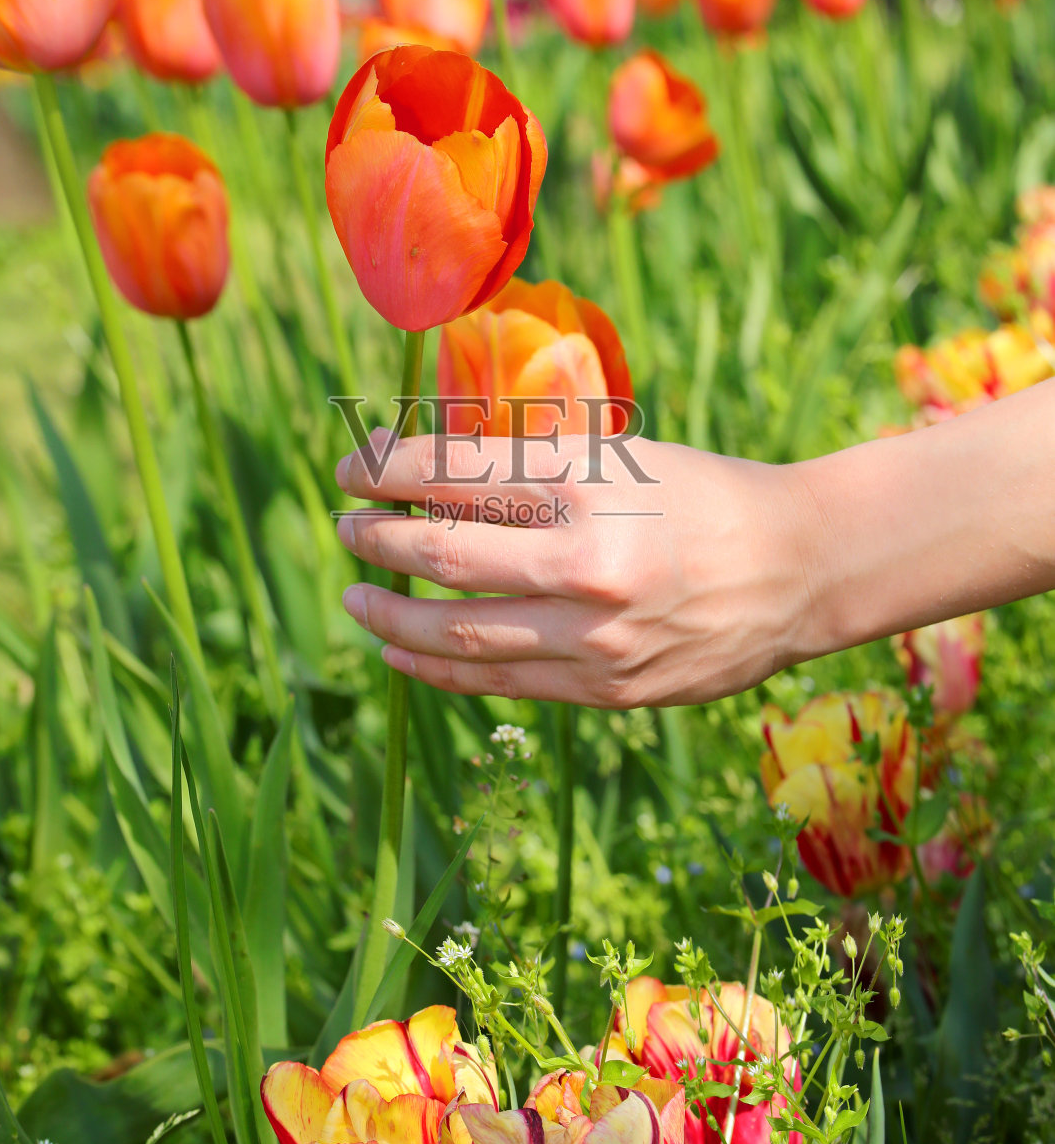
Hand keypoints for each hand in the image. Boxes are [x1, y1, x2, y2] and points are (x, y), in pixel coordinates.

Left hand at [334, 429, 814, 706]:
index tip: (352, 467)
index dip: (384, 469)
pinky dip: (434, 668)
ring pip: (454, 632)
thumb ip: (532, 467)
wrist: (798, 570)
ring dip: (389, 614)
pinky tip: (400, 652)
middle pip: (440, 552)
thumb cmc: (703, 496)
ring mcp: (594, 635)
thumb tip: (427, 469)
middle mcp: (585, 561)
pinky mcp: (605, 688)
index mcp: (588, 484)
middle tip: (344, 523)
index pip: (452, 473)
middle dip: (373, 536)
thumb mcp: (620, 455)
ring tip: (355, 595)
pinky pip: (495, 681)